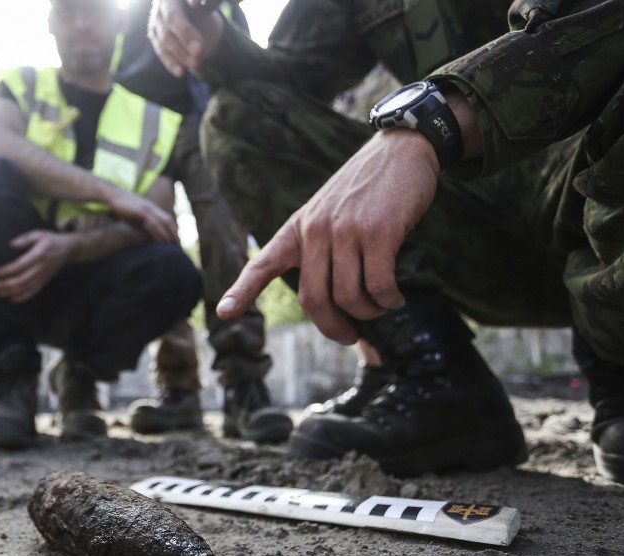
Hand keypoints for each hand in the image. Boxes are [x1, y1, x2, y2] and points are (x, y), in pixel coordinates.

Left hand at [0, 230, 73, 302]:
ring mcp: (43, 276)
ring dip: (10, 292)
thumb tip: (10, 244)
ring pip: (25, 288)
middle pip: (21, 280)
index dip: (6, 271)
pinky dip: (22, 297)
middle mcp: (41, 268)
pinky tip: (12, 299)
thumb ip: (24, 239)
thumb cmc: (50, 240)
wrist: (68, 249)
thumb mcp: (38, 234)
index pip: (19, 266)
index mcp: (38, 255)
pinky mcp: (45, 281)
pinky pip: (33, 292)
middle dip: (5, 285)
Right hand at [106, 188, 178, 242]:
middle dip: (174, 233)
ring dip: (170, 233)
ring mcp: (148, 208)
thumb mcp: (135, 221)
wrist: (112, 195)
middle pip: (168, 220)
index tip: (175, 241)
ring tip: (174, 245)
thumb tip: (149, 240)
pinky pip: (154, 222)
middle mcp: (153, 208)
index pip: (166, 220)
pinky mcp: (142, 211)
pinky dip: (160, 231)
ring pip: (164, 221)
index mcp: (152, 209)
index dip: (172, 230)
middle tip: (178, 246)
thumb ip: (143, 229)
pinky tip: (163, 239)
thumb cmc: (123, 208)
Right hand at [149, 0, 225, 76]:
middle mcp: (164, 3)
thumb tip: (224, 4)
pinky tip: (181, 72)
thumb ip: (210, 4)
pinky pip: (161, 51)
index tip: (196, 4)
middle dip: (186, 34)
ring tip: (197, 64)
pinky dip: (171, 63)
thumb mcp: (208, 3)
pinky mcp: (155, 35)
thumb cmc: (203, 5)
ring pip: (165, 38)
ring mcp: (157, 20)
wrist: (194, 12)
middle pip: (172, 18)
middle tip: (200, 49)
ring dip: (181, 54)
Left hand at [216, 130, 440, 343]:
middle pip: (314, 299)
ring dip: (368, 313)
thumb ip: (320, 249)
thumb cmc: (367, 190)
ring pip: (348, 297)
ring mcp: (345, 231)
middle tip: (350, 337)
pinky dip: (388, 300)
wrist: (400, 150)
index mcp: (297, 229)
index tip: (223, 312)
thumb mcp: (328, 213)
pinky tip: (395, 298)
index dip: (241, 291)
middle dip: (334, 328)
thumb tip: (330, 301)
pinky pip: (379, 285)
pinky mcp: (377, 232)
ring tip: (381, 307)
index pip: (262, 264)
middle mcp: (315, 231)